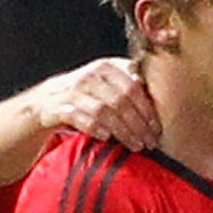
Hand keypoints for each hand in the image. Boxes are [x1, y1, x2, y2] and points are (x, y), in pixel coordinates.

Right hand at [25, 57, 159, 153]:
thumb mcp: (109, 81)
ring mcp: (74, 92)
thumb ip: (131, 82)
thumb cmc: (89, 93)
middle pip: (121, 102)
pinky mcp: (59, 108)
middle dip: (138, 125)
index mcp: (106, 67)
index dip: (147, 110)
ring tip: (135, 145)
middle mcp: (90, 76)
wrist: (48, 99)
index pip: (133, 87)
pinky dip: (95, 129)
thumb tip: (164, 95)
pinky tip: (107, 138)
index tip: (157, 129)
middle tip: (150, 142)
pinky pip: (81, 119)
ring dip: (123, 131)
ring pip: (104, 112)